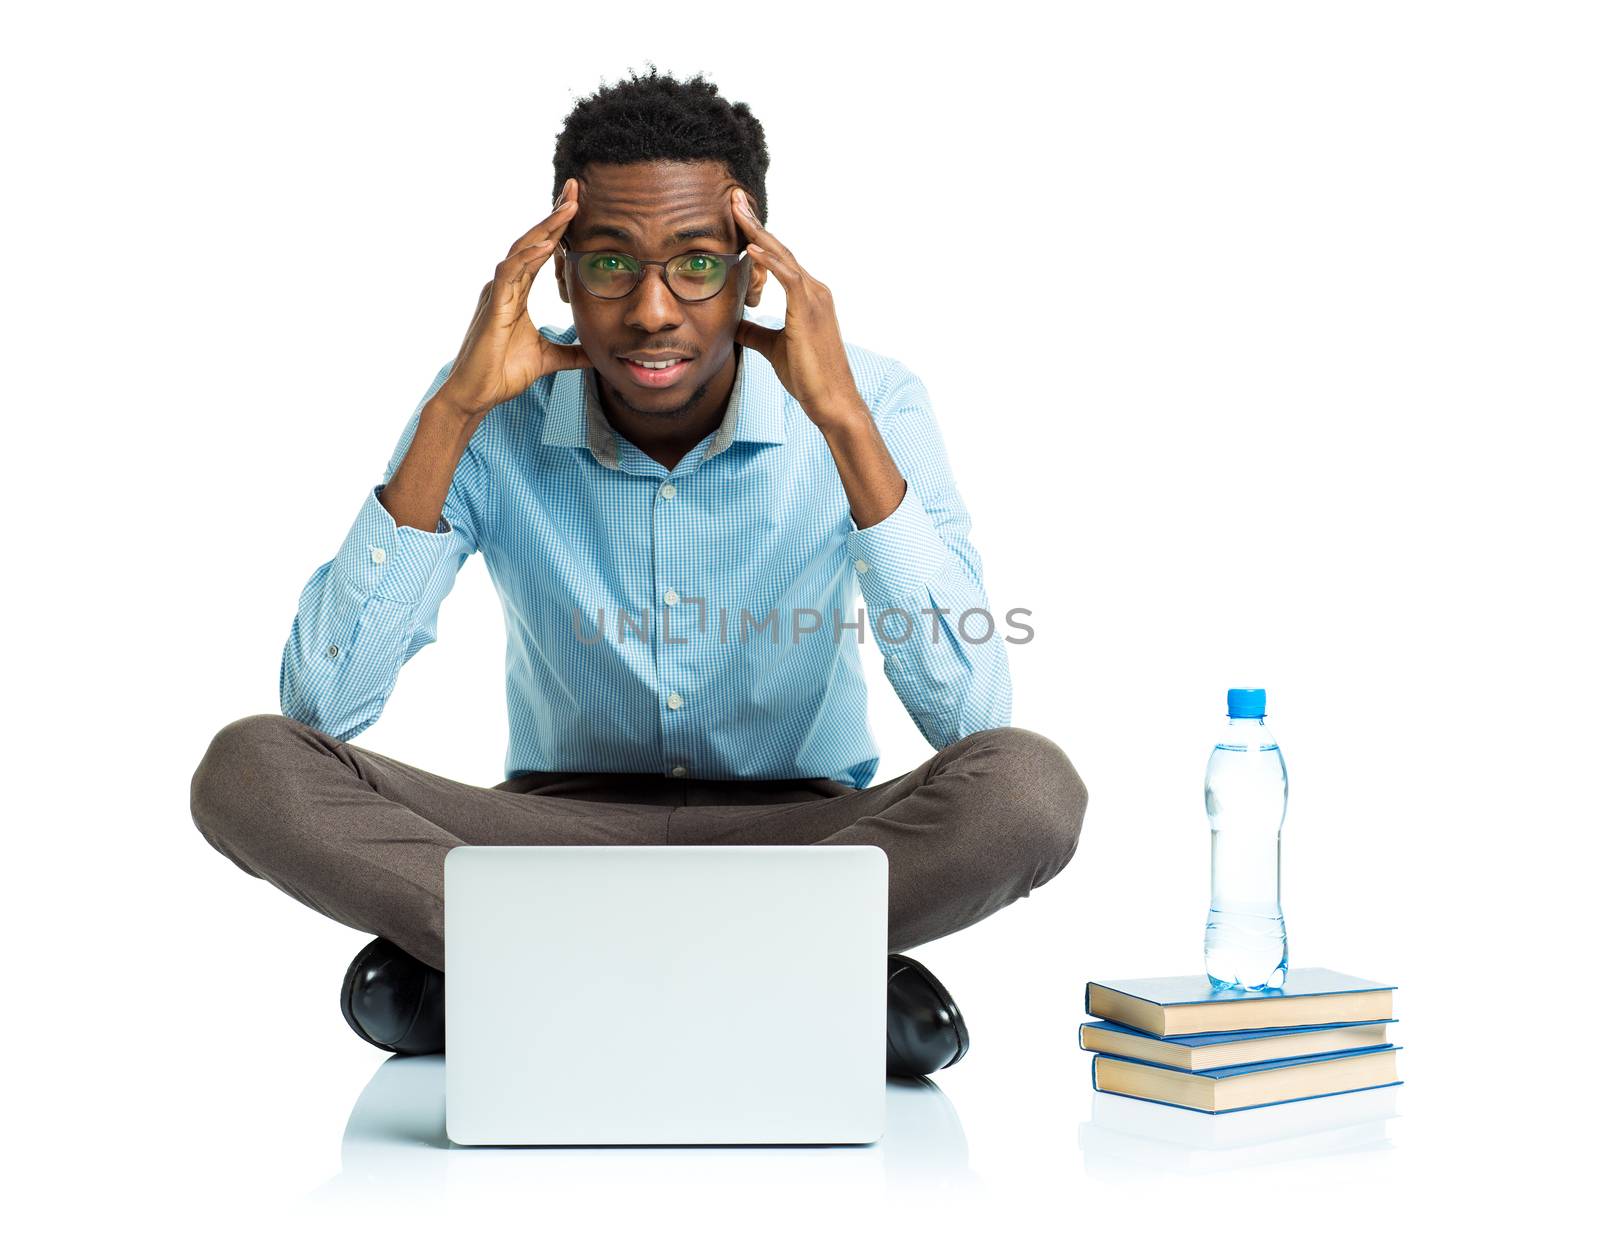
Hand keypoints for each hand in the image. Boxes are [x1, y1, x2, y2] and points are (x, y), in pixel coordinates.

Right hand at [435, 178, 591, 420]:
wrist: (477, 394)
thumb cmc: (502, 374)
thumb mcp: (549, 360)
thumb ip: (571, 352)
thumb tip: (596, 354)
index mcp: (515, 292)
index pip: (541, 252)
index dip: (558, 229)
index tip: (578, 207)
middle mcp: (504, 285)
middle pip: (532, 240)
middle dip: (554, 214)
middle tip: (576, 188)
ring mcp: (497, 292)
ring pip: (523, 249)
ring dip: (546, 227)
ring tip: (569, 206)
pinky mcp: (493, 305)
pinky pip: (511, 272)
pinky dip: (530, 257)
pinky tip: (548, 243)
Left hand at [730, 188, 866, 429]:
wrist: (832, 400)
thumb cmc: (808, 377)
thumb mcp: (773, 348)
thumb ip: (755, 332)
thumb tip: (734, 324)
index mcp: (807, 296)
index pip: (779, 258)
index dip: (757, 236)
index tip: (737, 216)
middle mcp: (814, 290)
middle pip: (780, 248)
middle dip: (755, 222)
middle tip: (733, 197)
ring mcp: (814, 298)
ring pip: (783, 256)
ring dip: (758, 232)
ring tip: (736, 210)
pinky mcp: (809, 311)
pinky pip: (788, 278)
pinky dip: (769, 261)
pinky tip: (750, 247)